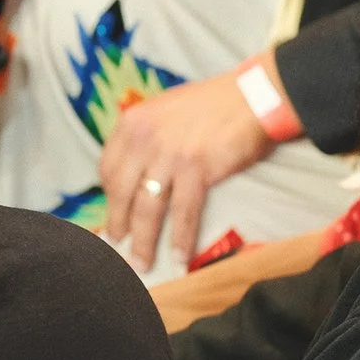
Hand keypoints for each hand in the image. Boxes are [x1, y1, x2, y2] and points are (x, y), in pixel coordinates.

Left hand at [98, 66, 281, 270]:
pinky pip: (183, 213)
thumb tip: (138, 170)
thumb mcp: (165, 111)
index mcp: (132, 123)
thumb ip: (147, 136)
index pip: (107, 168)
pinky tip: (178, 257)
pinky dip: (180, 239)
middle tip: (118, 247)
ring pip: (147, 208)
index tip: (114, 214)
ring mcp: (168, 155)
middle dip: (118, 225)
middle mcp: (143, 139)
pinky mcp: (195, 169)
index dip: (109, 196)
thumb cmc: (213, 104)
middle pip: (121, 192)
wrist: (252, 96)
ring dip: (144, 241)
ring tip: (142, 264)